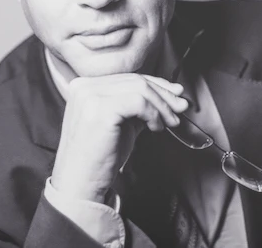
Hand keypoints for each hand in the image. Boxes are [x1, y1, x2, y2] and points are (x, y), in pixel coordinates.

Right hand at [50, 73, 189, 202]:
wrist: (80, 184)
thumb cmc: (99, 158)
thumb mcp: (121, 124)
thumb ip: (139, 107)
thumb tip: (172, 95)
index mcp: (85, 86)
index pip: (128, 77)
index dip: (157, 84)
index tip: (175, 94)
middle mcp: (84, 86)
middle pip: (136, 80)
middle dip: (164, 95)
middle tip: (180, 108)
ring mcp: (90, 96)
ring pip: (140, 89)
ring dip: (162, 106)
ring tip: (169, 123)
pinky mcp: (100, 109)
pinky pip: (139, 102)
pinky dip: (154, 114)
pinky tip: (156, 128)